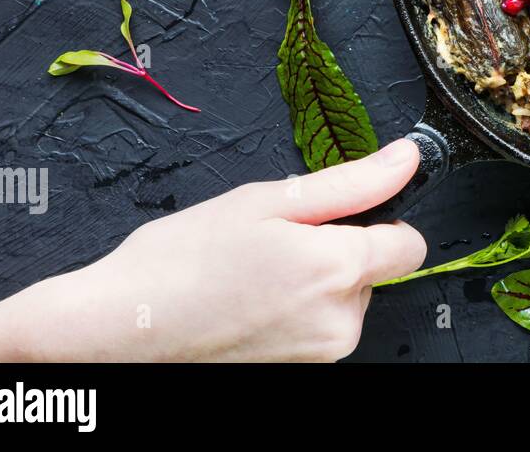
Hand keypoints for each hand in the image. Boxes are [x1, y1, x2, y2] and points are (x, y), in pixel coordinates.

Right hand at [0, 139, 426, 361]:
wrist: (118, 328)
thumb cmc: (182, 260)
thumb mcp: (269, 200)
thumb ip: (351, 182)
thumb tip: (407, 158)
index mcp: (337, 270)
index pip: (410, 245)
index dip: (380, 220)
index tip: (339, 214)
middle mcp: (340, 322)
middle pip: (373, 271)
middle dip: (337, 250)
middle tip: (276, 240)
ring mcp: (320, 355)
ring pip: (344, 300)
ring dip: (314, 281)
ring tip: (254, 272)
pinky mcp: (298, 371)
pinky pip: (318, 326)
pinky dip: (295, 310)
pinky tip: (250, 299)